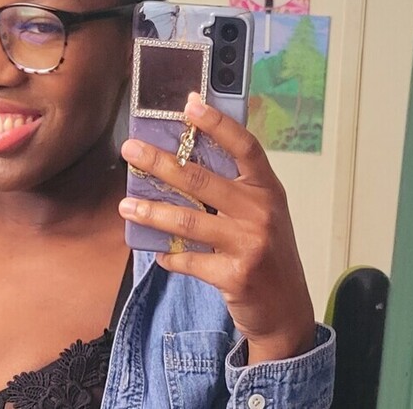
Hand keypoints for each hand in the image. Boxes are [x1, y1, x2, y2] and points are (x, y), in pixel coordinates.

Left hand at [119, 93, 315, 363]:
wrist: (286, 308)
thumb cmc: (267, 253)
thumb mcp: (262, 215)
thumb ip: (234, 190)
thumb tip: (179, 164)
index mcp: (268, 190)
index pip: (245, 147)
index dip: (218, 123)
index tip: (189, 104)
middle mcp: (261, 213)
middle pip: (202, 180)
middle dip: (160, 163)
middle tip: (130, 150)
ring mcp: (249, 245)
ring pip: (188, 221)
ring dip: (151, 212)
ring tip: (126, 206)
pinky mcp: (234, 276)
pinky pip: (188, 260)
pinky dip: (168, 256)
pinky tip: (157, 252)